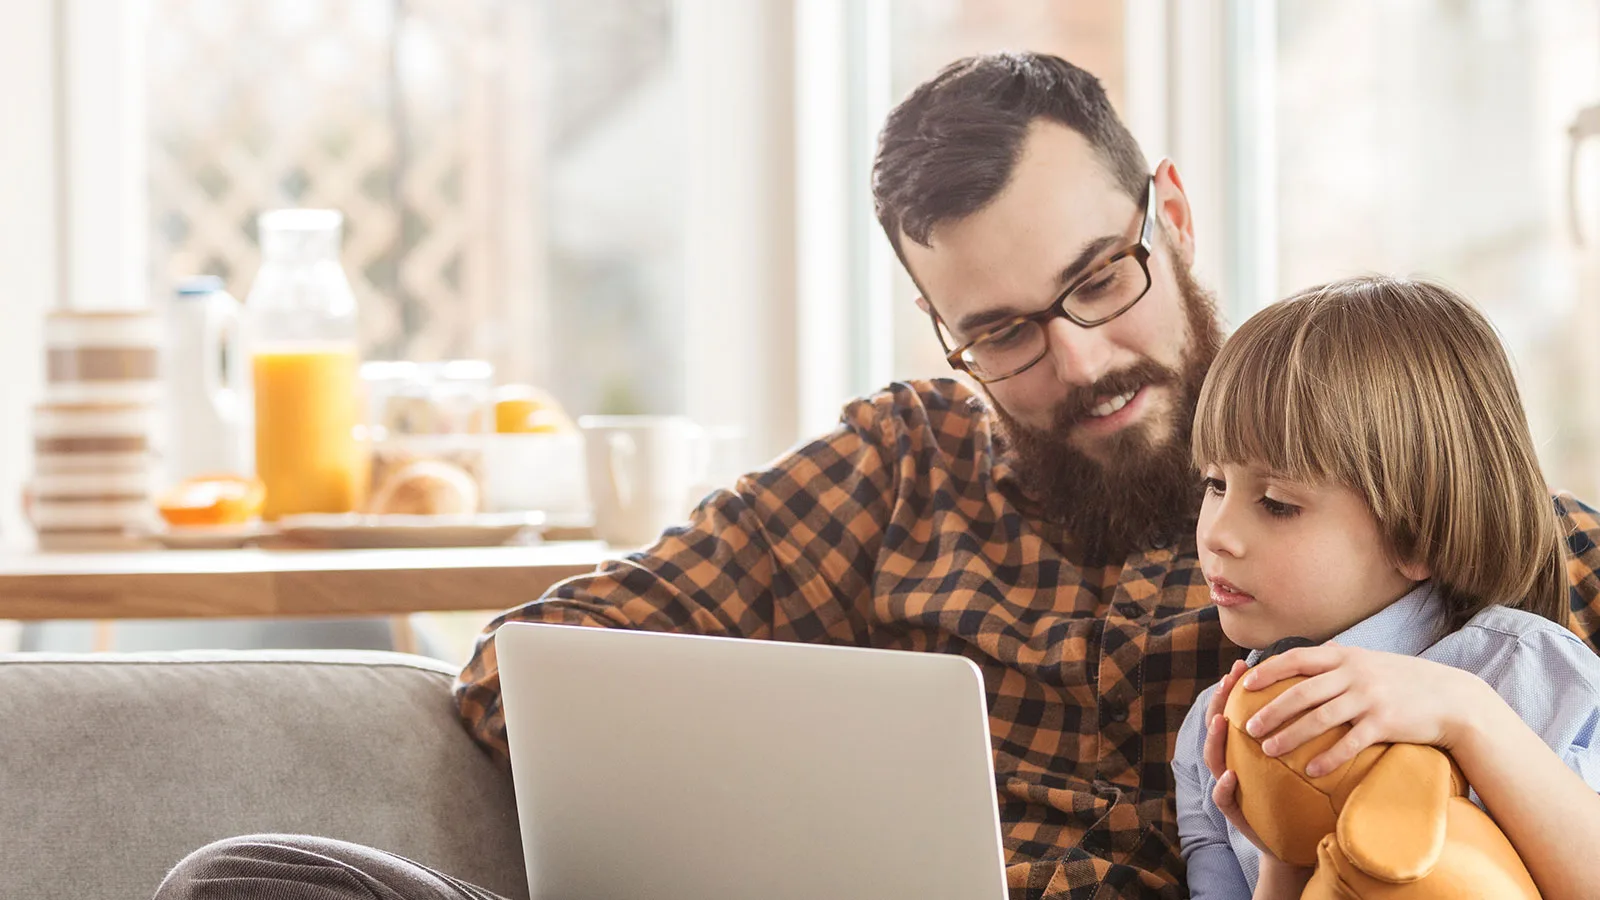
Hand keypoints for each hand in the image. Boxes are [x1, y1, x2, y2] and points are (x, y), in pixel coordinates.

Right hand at [1203, 659, 1320, 896]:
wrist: (1302, 843)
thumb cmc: (1303, 796)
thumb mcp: (1302, 759)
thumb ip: (1302, 730)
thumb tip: (1322, 690)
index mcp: (1247, 748)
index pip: (1236, 711)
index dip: (1234, 688)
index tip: (1242, 665)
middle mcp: (1233, 762)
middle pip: (1216, 727)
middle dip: (1219, 702)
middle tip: (1229, 681)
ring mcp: (1231, 787)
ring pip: (1213, 759)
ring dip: (1215, 739)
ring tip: (1222, 721)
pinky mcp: (1236, 814)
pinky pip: (1223, 798)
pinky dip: (1224, 786)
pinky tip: (1231, 774)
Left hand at [1238, 643, 1491, 776]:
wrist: (1453, 698)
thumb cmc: (1405, 681)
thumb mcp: (1371, 661)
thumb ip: (1342, 660)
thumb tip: (1314, 654)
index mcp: (1346, 657)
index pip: (1297, 659)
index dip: (1269, 671)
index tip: (1244, 685)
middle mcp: (1354, 674)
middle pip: (1301, 692)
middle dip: (1270, 710)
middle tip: (1248, 728)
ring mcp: (1369, 698)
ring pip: (1319, 718)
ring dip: (1290, 735)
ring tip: (1268, 750)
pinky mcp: (1385, 723)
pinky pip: (1350, 743)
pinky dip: (1328, 758)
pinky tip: (1311, 772)